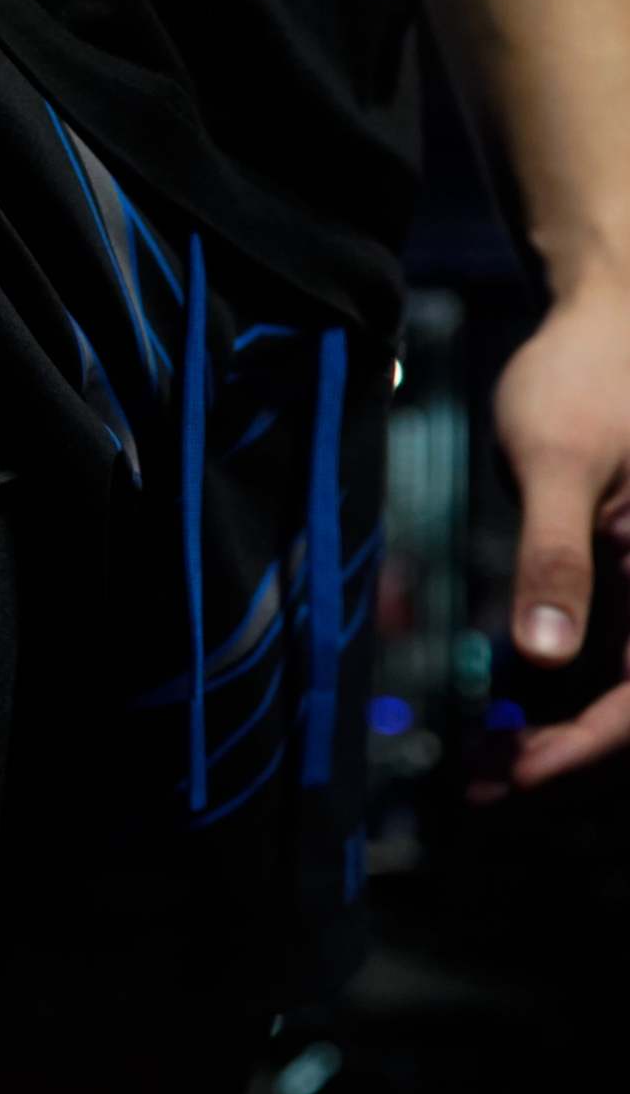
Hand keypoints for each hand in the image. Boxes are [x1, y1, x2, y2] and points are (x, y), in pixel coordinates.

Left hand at [472, 277, 629, 796]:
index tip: (517, 773)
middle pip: (629, 700)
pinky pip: (596, 648)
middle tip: (480, 780)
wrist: (600, 314)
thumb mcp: (558, 463)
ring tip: (478, 761)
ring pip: (612, 681)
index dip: (587, 745)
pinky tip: (494, 707)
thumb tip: (544, 655)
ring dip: (552, 725)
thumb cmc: (586, 373)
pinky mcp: (621, 570)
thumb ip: (555, 557)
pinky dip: (549, 684)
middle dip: (561, 749)